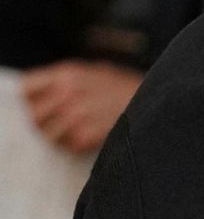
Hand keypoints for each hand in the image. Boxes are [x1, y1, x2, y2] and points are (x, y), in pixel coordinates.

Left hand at [22, 61, 142, 153]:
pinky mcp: (87, 136)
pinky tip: (96, 136)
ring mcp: (76, 115)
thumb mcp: (96, 72)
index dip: (32, 99)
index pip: (27, 88)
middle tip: (62, 124)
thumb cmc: (128, 88)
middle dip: (45, 122)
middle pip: (35, 115)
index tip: (41, 105)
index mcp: (68, 73)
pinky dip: (80, 145)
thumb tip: (40, 95)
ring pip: (49, 135)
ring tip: (82, 131)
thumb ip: (66, 81)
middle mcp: (68, 92)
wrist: (161, 99)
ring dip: (63, 137)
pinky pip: (69, 146)